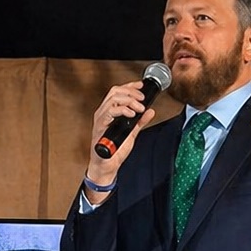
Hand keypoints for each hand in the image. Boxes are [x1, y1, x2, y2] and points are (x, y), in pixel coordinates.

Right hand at [85, 80, 155, 195]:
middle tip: (142, 99)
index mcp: (110, 112)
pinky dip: (122, 110)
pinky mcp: (100, 126)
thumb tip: (151, 111)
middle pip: (115, 91)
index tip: (141, 85)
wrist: (107, 165)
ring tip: (139, 108)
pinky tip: (131, 114)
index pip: (118, 91)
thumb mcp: (132, 133)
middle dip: (131, 92)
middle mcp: (103, 112)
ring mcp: (101, 118)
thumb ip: (140, 121)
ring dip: (129, 100)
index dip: (130, 86)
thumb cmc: (115, 151)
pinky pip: (109, 112)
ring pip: (113, 99)